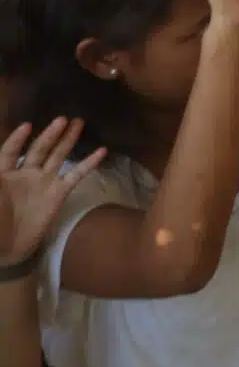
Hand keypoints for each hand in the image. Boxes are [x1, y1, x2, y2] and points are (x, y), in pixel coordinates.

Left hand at [0, 118, 105, 269]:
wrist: (6, 248)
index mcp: (4, 174)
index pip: (11, 151)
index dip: (17, 139)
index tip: (27, 125)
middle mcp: (25, 174)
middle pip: (39, 149)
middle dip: (50, 134)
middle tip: (62, 118)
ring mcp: (44, 183)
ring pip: (57, 157)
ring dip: (67, 140)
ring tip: (78, 122)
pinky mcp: (58, 194)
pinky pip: (75, 175)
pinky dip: (88, 163)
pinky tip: (102, 151)